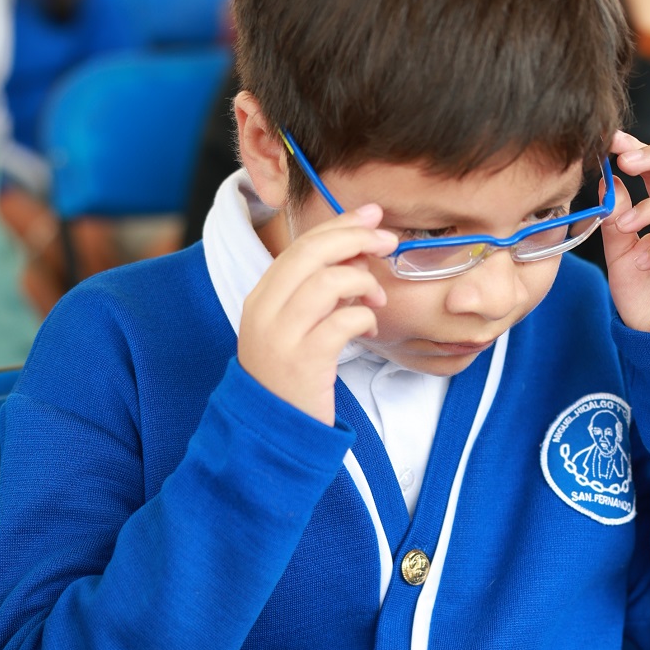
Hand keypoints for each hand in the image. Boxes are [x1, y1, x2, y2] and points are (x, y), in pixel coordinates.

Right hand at [237, 207, 396, 424]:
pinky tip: (369, 330)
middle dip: (355, 238)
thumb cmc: (292, 379)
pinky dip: (363, 318)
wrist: (272, 432)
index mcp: (261, 297)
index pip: (300, 245)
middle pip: (310, 253)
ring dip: (362, 281)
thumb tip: (356, 251)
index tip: (372, 216)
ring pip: (326, 282)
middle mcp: (264, 311)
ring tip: (376, 297)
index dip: (339, 225)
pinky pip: (341, 322)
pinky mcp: (303, 362)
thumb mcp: (295, 329)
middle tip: (387, 241)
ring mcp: (281, 336)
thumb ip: (317, 293)